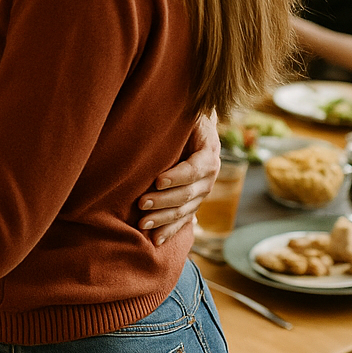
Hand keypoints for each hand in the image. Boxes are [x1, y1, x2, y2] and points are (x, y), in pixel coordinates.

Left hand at [137, 113, 219, 244]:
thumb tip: (153, 111)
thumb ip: (177, 118)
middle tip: (141, 203)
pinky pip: (185, 220)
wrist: (196, 126)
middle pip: (189, 193)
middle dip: (164, 201)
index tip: (157, 180)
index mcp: (209, 153)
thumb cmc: (185, 118)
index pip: (195, 168)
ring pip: (186, 210)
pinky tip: (156, 241)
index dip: (177, 176)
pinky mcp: (194, 203)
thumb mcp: (186, 114)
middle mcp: (210, 176)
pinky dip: (170, 231)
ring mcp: (203, 192)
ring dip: (164, 219)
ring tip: (143, 224)